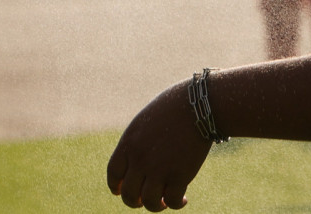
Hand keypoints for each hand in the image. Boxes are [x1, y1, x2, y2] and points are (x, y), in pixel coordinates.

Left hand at [106, 81, 212, 210]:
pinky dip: (176, 204)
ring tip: (163, 201)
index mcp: (129, 143)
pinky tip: (183, 198)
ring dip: (156, 206)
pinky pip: (171, 201)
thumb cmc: (173, 108)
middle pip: (129, 194)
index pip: (113, 173)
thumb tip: (138, 163)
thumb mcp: (146, 122)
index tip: (120, 191)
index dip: (116, 186)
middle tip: (144, 200)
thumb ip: (138, 143)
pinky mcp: (179, 175)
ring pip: (149, 202)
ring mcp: (158, 168)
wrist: (197, 106)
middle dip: (135, 201)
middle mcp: (139, 159)